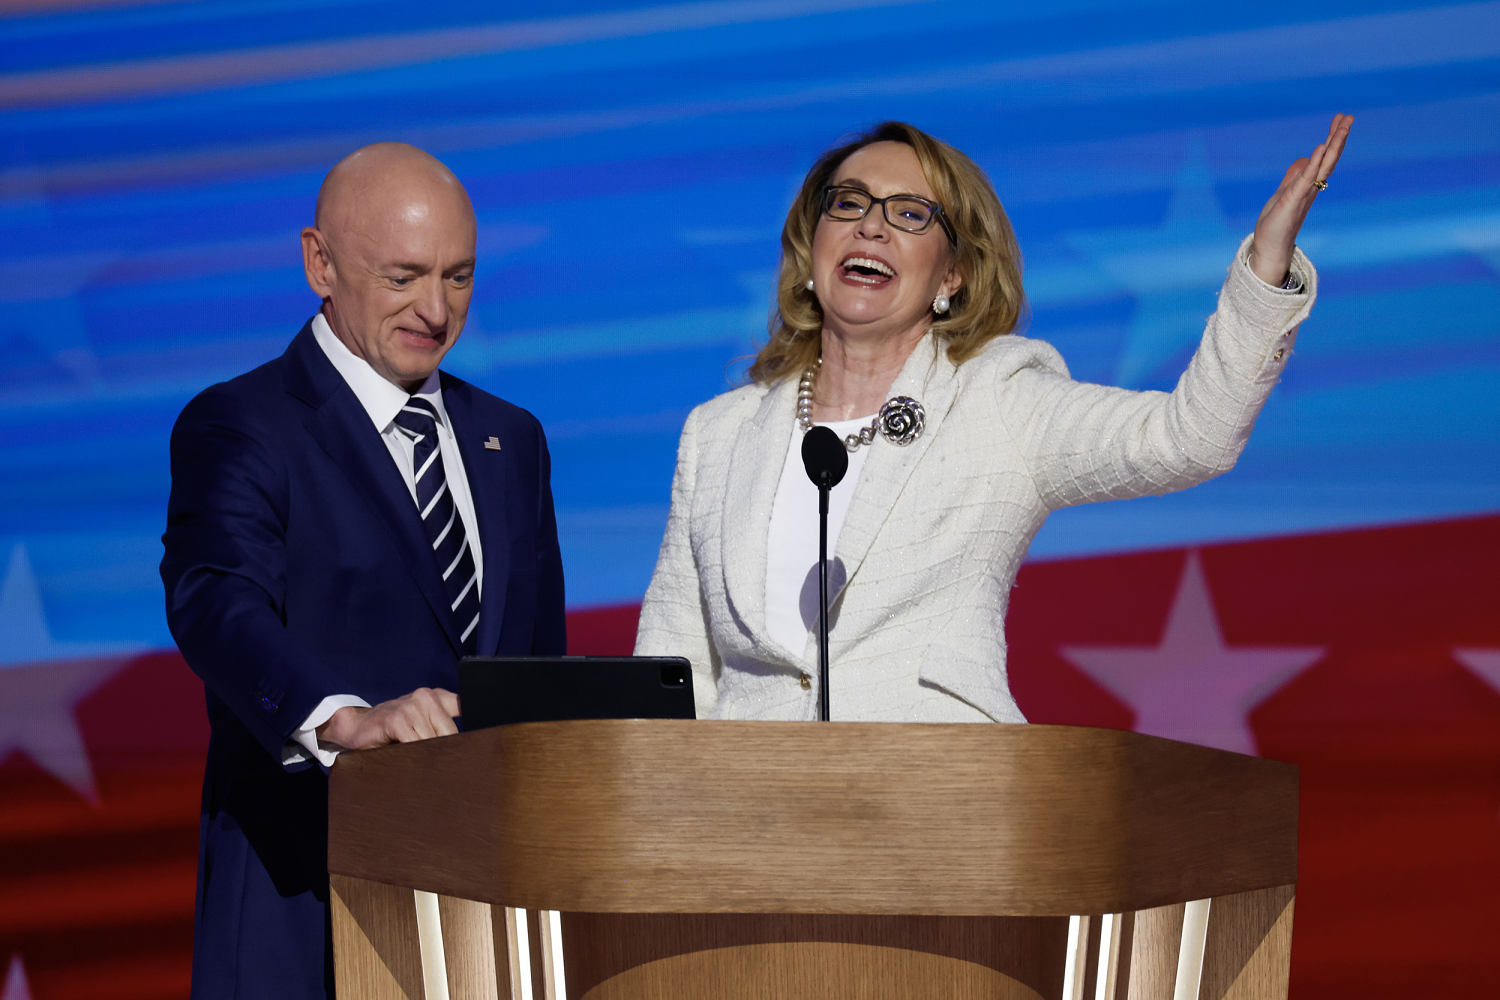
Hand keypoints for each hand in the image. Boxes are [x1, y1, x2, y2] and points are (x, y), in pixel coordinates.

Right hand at [316, 686, 459, 750]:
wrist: (357, 726)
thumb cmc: (393, 730)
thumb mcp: (423, 724)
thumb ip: (442, 727)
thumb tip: (470, 749)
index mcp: (437, 696)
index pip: (464, 708)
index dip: (468, 731)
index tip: (473, 749)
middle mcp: (426, 696)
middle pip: (451, 733)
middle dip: (447, 752)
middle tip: (444, 769)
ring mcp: (411, 706)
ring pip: (433, 741)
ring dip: (428, 757)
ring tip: (421, 764)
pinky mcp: (396, 719)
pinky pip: (414, 743)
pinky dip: (413, 756)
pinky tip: (407, 759)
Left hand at [1249, 113, 1353, 285]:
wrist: (1269, 247)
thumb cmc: (1276, 223)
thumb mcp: (1285, 192)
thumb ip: (1295, 175)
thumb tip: (1306, 157)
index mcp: (1310, 184)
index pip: (1325, 157)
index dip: (1332, 138)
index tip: (1341, 118)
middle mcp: (1311, 187)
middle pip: (1329, 158)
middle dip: (1339, 137)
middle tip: (1349, 117)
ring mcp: (1304, 194)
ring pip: (1323, 166)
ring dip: (1332, 145)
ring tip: (1342, 126)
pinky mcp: (1293, 201)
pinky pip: (1306, 179)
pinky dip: (1314, 164)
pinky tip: (1320, 148)